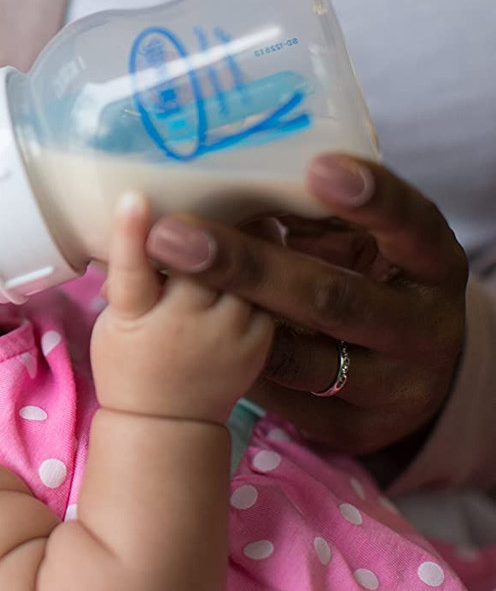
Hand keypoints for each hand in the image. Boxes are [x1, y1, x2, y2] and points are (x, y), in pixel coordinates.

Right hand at [93, 193, 273, 424]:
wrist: (167, 423)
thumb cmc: (129, 362)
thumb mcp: (114, 318)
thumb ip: (131, 273)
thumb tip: (144, 217)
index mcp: (136, 317)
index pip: (133, 271)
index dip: (132, 234)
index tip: (134, 199)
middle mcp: (184, 325)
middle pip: (204, 260)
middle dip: (214, 224)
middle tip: (227, 191)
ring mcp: (227, 335)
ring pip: (247, 270)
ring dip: (251, 240)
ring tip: (256, 218)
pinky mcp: (261, 342)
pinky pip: (270, 292)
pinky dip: (269, 269)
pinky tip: (270, 252)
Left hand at [143, 154, 468, 458]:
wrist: (409, 378)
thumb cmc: (368, 282)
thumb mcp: (364, 245)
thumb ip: (319, 216)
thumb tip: (235, 170)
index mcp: (432, 264)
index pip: (410, 223)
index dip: (370, 197)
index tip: (317, 168)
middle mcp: (421, 326)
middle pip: (331, 298)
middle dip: (247, 266)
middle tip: (173, 235)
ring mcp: (392, 384)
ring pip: (305, 357)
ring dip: (228, 321)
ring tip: (162, 279)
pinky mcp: (355, 426)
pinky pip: (286, 397)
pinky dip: (235, 367)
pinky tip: (183, 335)